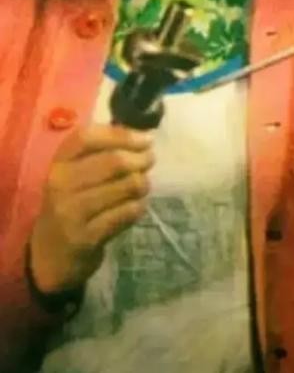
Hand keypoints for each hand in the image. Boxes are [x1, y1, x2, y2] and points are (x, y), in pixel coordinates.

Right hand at [29, 124, 153, 293]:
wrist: (48, 255)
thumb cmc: (70, 204)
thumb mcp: (74, 175)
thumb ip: (101, 152)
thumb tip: (142, 134)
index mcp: (59, 164)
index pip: (88, 137)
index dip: (122, 134)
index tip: (146, 138)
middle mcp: (60, 185)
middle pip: (114, 161)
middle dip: (141, 158)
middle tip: (150, 160)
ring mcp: (71, 213)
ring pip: (126, 186)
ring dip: (143, 183)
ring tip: (142, 185)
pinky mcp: (85, 237)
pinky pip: (127, 212)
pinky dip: (139, 206)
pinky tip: (136, 206)